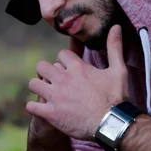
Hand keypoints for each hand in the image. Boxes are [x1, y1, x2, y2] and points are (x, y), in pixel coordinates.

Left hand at [26, 24, 128, 140]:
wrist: (112, 124)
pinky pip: (31, 106)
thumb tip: (116, 26)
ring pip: (33, 83)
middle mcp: (63, 79)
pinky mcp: (51, 114)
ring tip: (47, 93)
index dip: (64, 61)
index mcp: (77, 68)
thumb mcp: (119, 69)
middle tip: (55, 80)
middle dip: (47, 71)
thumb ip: (115, 47)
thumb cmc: (116, 97)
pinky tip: (43, 109)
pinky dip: (35, 108)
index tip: (70, 69)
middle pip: (42, 66)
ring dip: (39, 87)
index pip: (61, 55)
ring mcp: (55, 97)